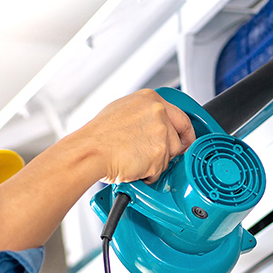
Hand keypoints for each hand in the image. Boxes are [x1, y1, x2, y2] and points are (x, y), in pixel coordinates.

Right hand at [72, 89, 195, 184]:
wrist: (89, 152)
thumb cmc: (98, 136)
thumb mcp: (122, 111)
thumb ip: (144, 114)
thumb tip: (154, 124)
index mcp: (150, 98)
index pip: (181, 116)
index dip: (183, 133)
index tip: (184, 141)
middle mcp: (158, 111)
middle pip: (179, 137)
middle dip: (172, 151)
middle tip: (158, 158)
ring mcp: (161, 131)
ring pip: (171, 155)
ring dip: (156, 163)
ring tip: (134, 161)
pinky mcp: (160, 152)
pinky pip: (161, 170)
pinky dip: (149, 174)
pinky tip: (133, 167)